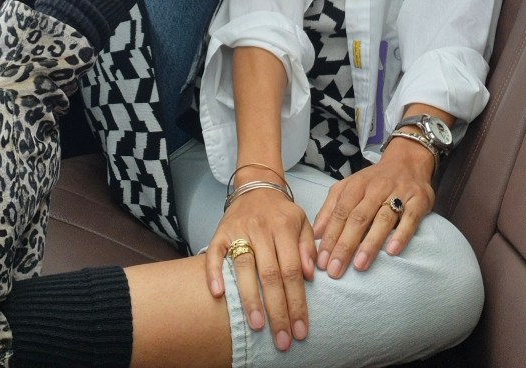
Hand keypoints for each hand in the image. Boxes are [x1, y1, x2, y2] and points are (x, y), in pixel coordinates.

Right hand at [205, 188, 316, 350]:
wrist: (256, 185)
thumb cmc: (281, 212)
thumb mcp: (302, 222)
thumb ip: (308, 247)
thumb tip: (311, 275)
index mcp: (284, 227)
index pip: (292, 270)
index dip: (297, 302)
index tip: (300, 330)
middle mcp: (261, 228)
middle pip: (270, 274)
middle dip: (277, 310)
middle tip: (281, 339)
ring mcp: (239, 230)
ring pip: (244, 267)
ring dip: (250, 299)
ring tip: (256, 326)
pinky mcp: (220, 232)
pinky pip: (215, 253)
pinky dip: (214, 273)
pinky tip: (218, 295)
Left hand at [313, 145, 434, 277]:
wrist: (407, 161)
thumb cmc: (374, 181)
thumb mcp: (349, 188)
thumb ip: (331, 208)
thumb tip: (316, 234)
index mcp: (356, 185)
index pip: (340, 212)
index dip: (330, 236)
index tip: (321, 261)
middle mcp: (376, 188)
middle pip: (358, 218)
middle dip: (345, 245)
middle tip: (335, 270)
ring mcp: (398, 193)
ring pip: (382, 219)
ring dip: (370, 243)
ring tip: (359, 265)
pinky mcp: (418, 200)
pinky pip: (410, 218)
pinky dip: (401, 234)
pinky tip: (392, 252)